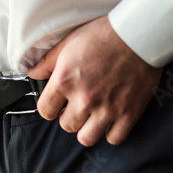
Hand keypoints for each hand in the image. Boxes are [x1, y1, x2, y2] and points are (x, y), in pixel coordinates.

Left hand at [28, 16, 161, 145]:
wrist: (138, 35)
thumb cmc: (104, 35)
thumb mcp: (68, 43)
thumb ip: (47, 62)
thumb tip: (34, 74)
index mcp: (65, 81)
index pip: (45, 110)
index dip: (49, 107)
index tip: (56, 104)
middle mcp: (84, 99)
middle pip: (66, 125)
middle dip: (69, 116)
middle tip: (77, 106)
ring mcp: (107, 109)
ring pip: (87, 138)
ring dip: (87, 128)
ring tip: (91, 115)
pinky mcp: (128, 114)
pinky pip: (113, 138)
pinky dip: (111, 132)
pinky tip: (110, 120)